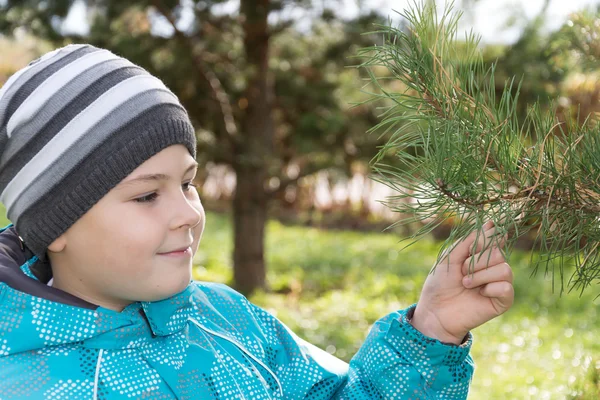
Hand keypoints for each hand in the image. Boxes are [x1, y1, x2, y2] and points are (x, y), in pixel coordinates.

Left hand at [410, 221, 513, 344]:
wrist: (435, 310)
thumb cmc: (440, 283)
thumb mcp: (451, 256)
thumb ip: (470, 241)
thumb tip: (491, 223)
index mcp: (481, 254)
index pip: (495, 237)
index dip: (485, 239)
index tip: (469, 248)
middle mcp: (493, 267)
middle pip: (499, 253)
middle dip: (476, 261)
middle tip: (462, 272)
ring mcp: (499, 283)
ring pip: (504, 269)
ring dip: (480, 275)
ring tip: (466, 284)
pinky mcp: (503, 301)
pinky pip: (506, 287)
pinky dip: (490, 288)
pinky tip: (480, 294)